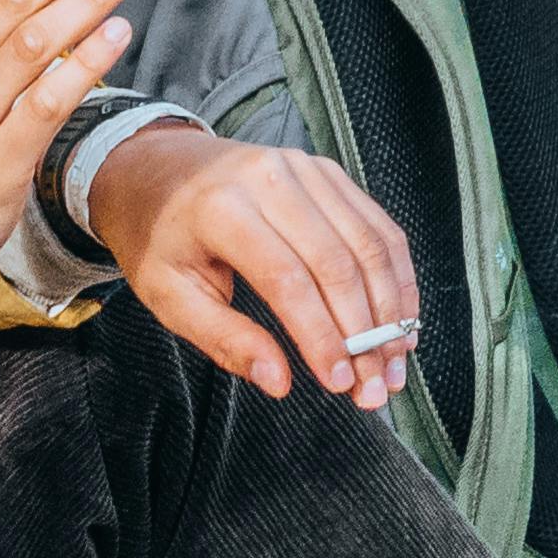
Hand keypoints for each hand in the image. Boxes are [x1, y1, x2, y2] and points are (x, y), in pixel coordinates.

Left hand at [89, 130, 423, 417]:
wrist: (156, 169)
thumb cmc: (158, 239)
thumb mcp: (168, 296)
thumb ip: (224, 339)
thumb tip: (279, 382)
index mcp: (221, 208)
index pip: (287, 280)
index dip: (320, 336)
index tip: (339, 383)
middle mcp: (269, 178)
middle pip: (336, 263)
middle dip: (363, 334)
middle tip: (374, 388)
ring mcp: (304, 168)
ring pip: (368, 244)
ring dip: (390, 310)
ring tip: (394, 364)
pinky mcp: (327, 172)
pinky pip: (377, 226)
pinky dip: (396, 277)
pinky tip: (401, 320)